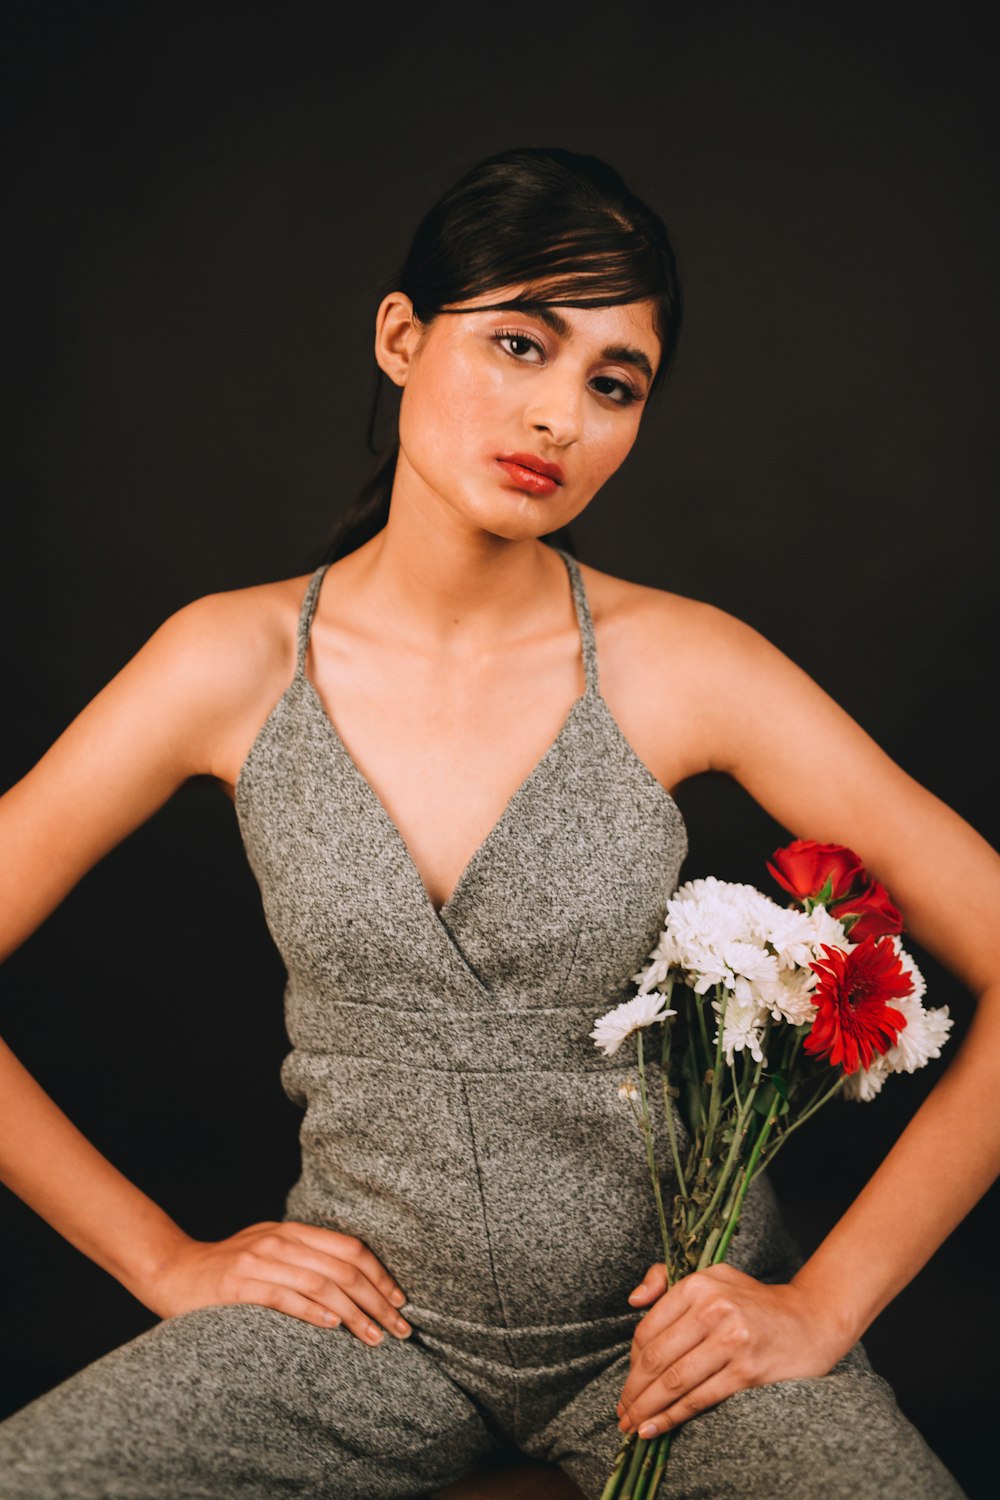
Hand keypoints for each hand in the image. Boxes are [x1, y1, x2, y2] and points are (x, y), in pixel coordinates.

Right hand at [144, 1220, 412, 1345]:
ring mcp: (259, 1261)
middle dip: (377, 1300)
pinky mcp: (238, 1285)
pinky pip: (284, 1297)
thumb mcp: (270, 1252)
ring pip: (321, 1285)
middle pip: (343, 1268)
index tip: (400, 1301)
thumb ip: (305, 1260)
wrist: (172, 1271)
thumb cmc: (227, 1269)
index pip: (350, 1248)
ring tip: (375, 1337)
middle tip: (400, 1328)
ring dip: (354, 1313)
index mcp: (292, 1231)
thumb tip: (354, 1284)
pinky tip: (334, 1327)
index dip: (380, 1274)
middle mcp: (280, 1241)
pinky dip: (313, 1312)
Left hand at [616, 1262, 847, 1439]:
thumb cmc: (754, 1301)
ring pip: (674, 1381)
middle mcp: (713, 1309)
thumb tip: (634, 1300)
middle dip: (633, 1391)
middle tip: (620, 1412)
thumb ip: (667, 1280)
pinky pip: (699, 1398)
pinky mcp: (747, 1371)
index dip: (631, 1362)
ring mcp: (731, 1341)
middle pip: (657, 1358)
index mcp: (698, 1285)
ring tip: (632, 1425)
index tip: (626, 1383)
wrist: (811, 1320)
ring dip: (647, 1408)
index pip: (649, 1329)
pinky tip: (656, 1428)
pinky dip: (673, 1417)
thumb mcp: (713, 1276)